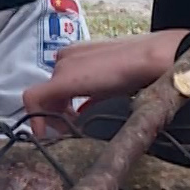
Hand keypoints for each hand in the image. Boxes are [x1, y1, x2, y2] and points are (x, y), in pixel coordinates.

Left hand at [22, 30, 189, 135]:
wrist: (155, 59)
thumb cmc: (143, 69)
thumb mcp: (114, 84)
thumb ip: (96, 95)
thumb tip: (87, 112)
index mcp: (79, 54)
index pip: (57, 85)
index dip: (61, 109)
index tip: (73, 126)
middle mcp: (66, 57)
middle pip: (49, 93)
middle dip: (56, 117)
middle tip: (72, 134)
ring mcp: (63, 66)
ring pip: (42, 98)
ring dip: (51, 120)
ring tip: (70, 135)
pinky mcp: (63, 79)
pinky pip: (35, 100)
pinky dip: (37, 120)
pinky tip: (48, 135)